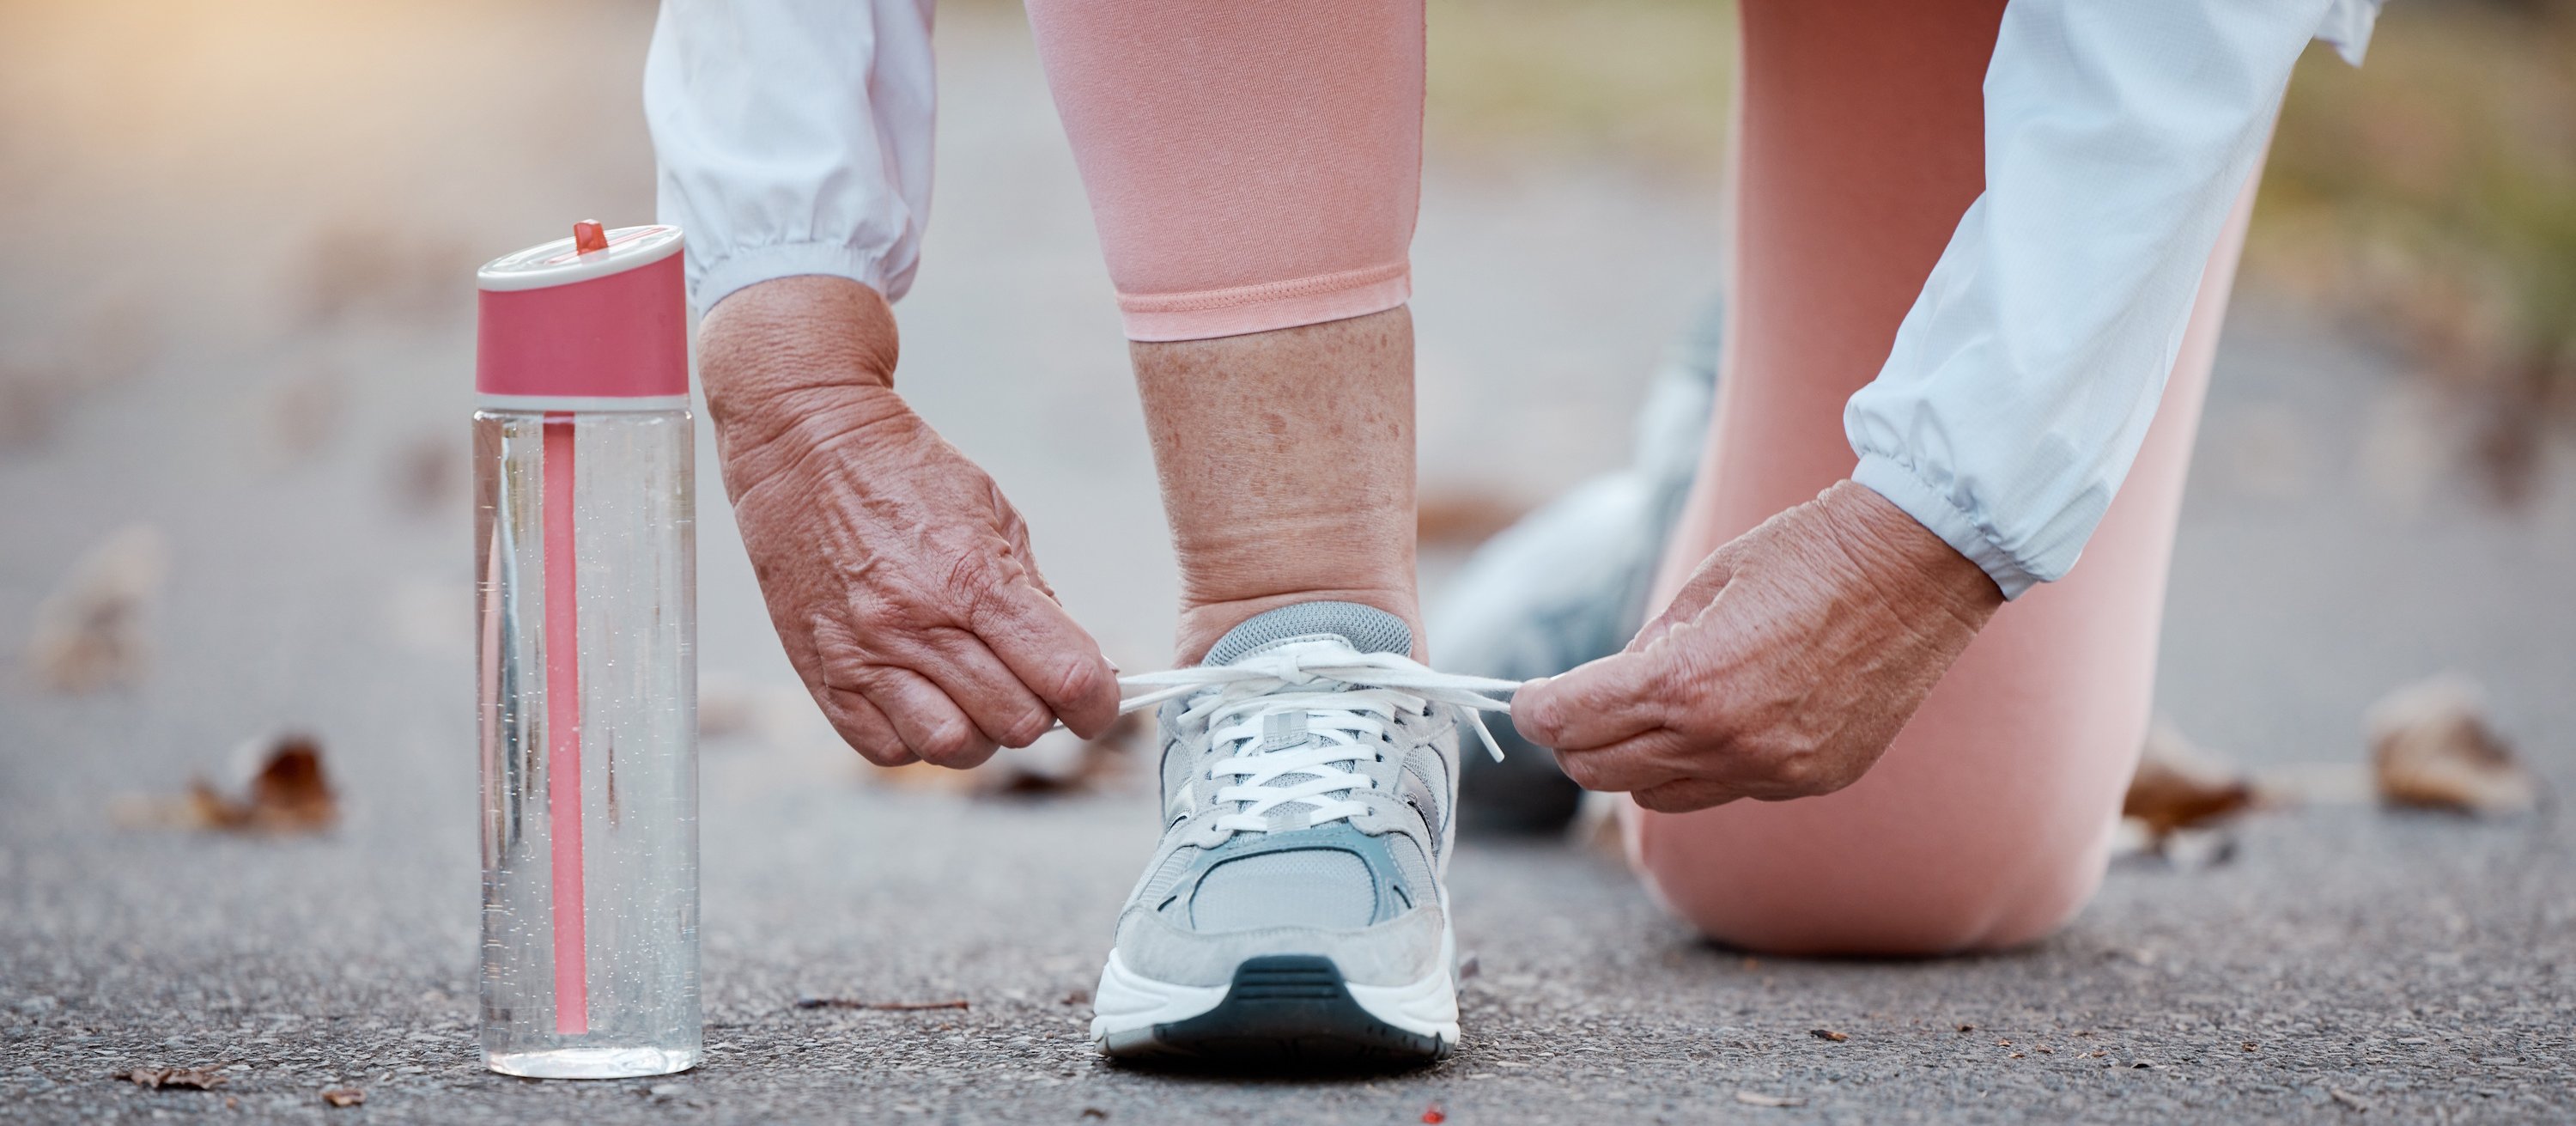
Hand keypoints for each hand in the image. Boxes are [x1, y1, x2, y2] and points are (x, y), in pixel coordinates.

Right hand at [701, 277, 1119, 766]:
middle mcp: (918, 625)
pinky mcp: (824, 676)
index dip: (1100, 703)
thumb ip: (1039, 600)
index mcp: (973, 577)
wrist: (803, 446)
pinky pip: (888, 749)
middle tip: (1029, 681)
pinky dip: (918, 737)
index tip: (1098, 700)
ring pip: (954, 748)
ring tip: (975, 694)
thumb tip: (1082, 671)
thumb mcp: (996, 517)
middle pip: (1018, 723)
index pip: (1068, 678)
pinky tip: (925, 698)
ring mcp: (865, 656)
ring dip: (980, 733)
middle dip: (1041, 710)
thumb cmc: (906, 475)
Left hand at [1511, 480, 2003, 812]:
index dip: (1534, 711)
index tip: (1528, 700)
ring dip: (1636, 761)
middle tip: (1573, 707)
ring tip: (1651, 712)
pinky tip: (1730, 714)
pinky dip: (1708, 764)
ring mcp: (1773, 771)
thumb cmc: (1806, 554)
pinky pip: (1728, 790)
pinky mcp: (1812, 781)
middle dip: (1574, 740)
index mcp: (1686, 682)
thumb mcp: (1703, 587)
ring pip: (1659, 796)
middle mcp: (1725, 741)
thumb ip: (1646, 651)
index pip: (1569, 722)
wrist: (1919, 564)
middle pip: (1601, 773)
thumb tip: (1599, 694)